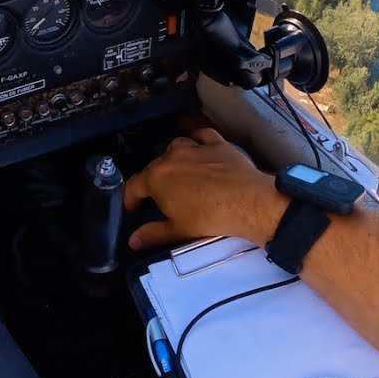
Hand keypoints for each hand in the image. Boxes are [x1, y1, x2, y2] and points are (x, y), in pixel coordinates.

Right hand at [125, 127, 286, 249]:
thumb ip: (152, 234)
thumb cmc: (210, 216)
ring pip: (176, 147)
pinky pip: (202, 136)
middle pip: (154, 167)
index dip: (130, 199)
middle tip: (161, 198)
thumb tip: (134, 241)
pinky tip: (200, 147)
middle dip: (153, 181)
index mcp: (156, 177)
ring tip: (180, 172)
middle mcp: (171, 157)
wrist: (247, 203)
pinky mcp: (217, 144)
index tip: (133, 209)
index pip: (133, 186)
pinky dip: (198, 141)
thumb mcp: (177, 230)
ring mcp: (195, 147)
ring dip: (174, 158)